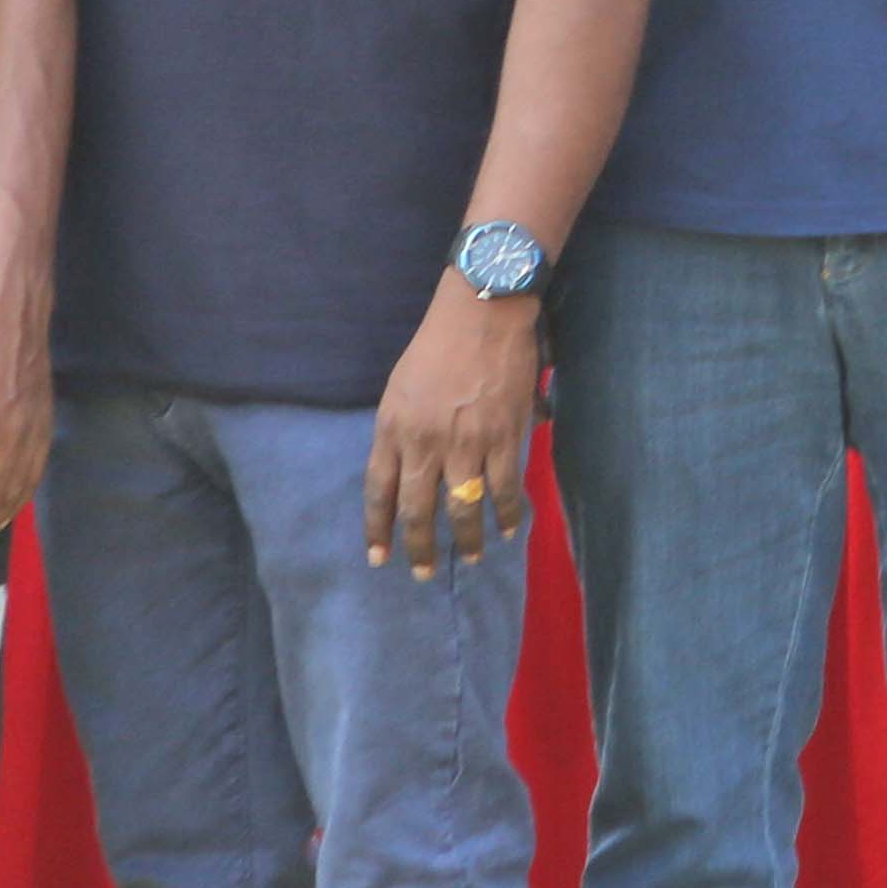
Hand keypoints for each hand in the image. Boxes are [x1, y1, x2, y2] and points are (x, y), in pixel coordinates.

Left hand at [363, 286, 540, 577]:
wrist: (481, 314)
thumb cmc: (436, 346)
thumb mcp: (400, 389)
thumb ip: (401, 433)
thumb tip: (410, 472)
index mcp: (393, 428)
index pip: (379, 491)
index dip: (378, 529)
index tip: (379, 558)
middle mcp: (424, 442)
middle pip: (418, 509)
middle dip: (419, 548)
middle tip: (424, 573)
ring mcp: (465, 442)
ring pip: (463, 507)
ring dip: (466, 539)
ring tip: (471, 558)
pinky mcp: (503, 437)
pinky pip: (503, 488)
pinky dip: (507, 514)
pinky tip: (508, 530)